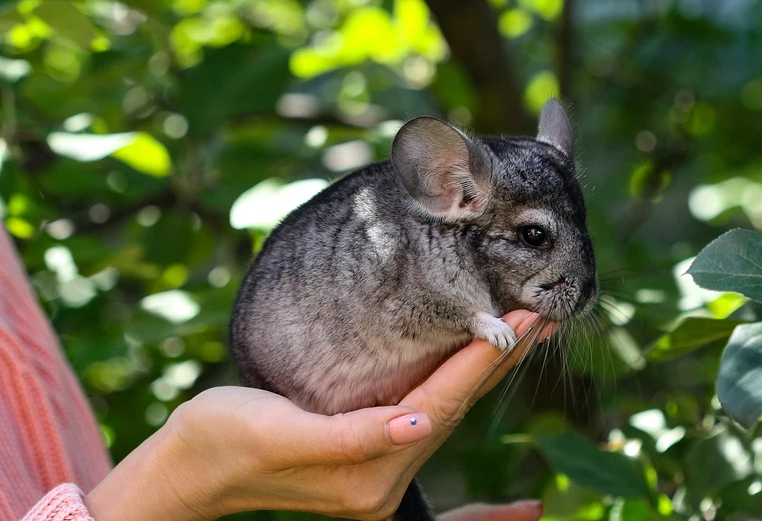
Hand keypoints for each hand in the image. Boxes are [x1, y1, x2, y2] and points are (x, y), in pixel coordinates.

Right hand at [85, 310, 554, 520]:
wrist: (186, 467)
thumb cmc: (222, 438)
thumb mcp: (280, 432)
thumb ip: (353, 435)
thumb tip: (417, 422)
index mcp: (367, 475)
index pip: (439, 404)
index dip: (482, 359)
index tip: (522, 318)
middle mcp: (382, 481)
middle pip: (452, 408)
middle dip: (497, 361)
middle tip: (540, 314)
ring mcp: (377, 474)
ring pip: (443, 411)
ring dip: (482, 373)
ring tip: (518, 331)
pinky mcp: (366, 457)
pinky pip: (424, 423)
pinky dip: (453, 396)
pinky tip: (482, 406)